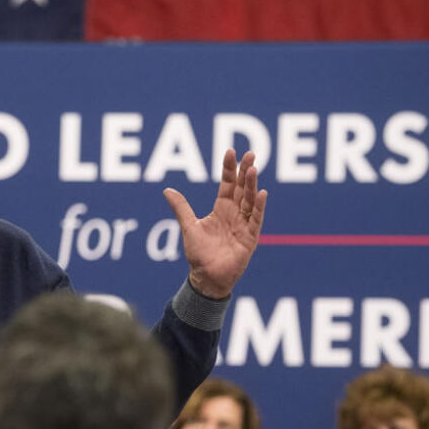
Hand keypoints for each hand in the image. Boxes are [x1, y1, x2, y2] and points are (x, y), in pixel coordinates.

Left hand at [163, 149, 266, 298]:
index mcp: (221, 209)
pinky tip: (261, 193)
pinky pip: (255, 220)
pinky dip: (258, 207)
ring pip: (249, 200)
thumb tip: (166, 190)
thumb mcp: (189, 227)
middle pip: (241, 188)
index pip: (227, 184)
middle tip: (250, 153)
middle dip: (245, 171)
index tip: (231, 151)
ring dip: (252, 185)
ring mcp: (243, 225)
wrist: (206, 278)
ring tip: (253, 169)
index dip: (229, 168)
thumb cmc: (199, 254)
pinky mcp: (249, 238)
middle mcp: (234, 214)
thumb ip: (181, 208)